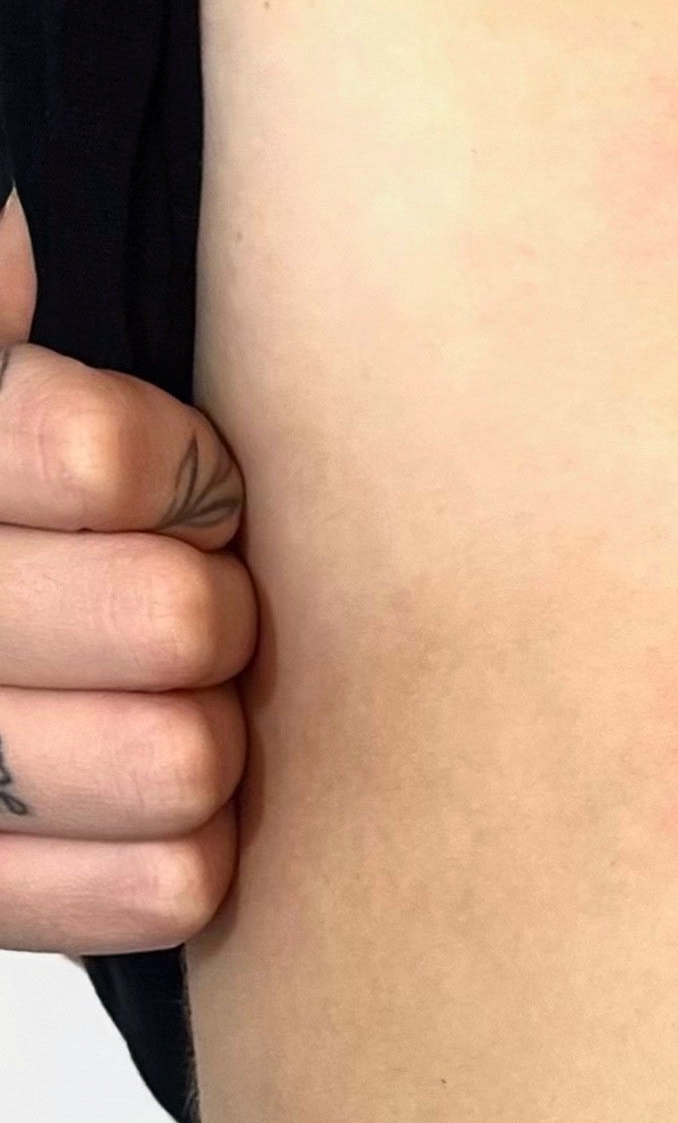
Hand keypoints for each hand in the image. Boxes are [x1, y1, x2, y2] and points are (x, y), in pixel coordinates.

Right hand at [0, 199, 254, 954]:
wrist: (16, 684)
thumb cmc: (30, 523)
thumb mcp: (10, 399)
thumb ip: (3, 324)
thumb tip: (18, 235)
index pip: (106, 458)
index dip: (181, 472)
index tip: (174, 483)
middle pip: (175, 616)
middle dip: (212, 602)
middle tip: (189, 602)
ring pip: (185, 759)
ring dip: (210, 730)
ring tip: (171, 703)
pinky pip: (168, 886)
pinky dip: (190, 851)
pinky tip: (153, 809)